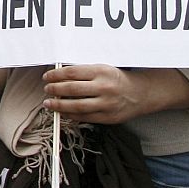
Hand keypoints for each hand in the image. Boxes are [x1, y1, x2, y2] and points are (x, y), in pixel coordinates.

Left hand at [42, 64, 188, 124]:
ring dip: (59, 105)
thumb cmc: (117, 79)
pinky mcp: (108, 117)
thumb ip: (82, 72)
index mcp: (101, 71)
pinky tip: (63, 113)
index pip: (72, 73)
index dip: (56, 75)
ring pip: (77, 105)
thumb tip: (58, 76)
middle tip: (47, 89)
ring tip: (49, 103)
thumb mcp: (101, 69)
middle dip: (55, 90)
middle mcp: (104, 87)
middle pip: (72, 89)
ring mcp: (106, 104)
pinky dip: (71, 115)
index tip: (47, 77)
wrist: (141, 93)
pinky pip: (85, 117)